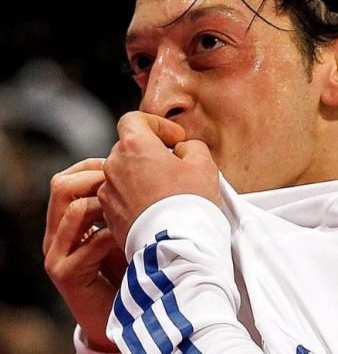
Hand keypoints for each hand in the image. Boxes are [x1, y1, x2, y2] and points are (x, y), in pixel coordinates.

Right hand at [43, 158, 126, 351]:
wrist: (124, 309)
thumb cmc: (129, 262)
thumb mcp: (122, 224)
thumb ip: (121, 200)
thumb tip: (144, 166)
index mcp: (66, 219)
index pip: (68, 178)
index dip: (94, 166)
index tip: (124, 166)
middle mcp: (56, 233)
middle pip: (61, 186)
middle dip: (98, 178)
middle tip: (127, 183)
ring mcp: (57, 254)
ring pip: (74, 209)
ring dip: (108, 204)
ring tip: (133, 208)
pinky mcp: (67, 274)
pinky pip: (91, 243)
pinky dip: (116, 234)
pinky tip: (134, 235)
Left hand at [98, 111, 220, 248]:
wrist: (176, 247)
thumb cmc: (190, 203)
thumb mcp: (204, 164)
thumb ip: (191, 146)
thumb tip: (182, 150)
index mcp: (134, 145)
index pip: (134, 119)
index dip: (157, 125)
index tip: (175, 140)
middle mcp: (114, 165)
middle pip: (129, 147)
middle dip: (151, 152)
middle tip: (175, 166)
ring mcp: (108, 192)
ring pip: (124, 173)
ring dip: (142, 175)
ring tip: (167, 191)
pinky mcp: (108, 215)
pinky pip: (121, 196)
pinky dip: (135, 197)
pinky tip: (156, 209)